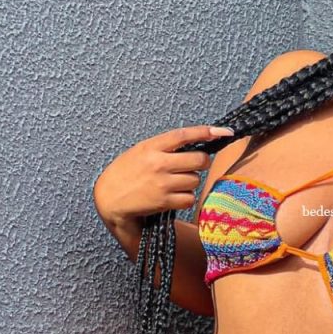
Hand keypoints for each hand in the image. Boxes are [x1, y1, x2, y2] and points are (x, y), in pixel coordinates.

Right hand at [93, 124, 234, 226]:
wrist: (109, 198)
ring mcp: (162, 183)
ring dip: (191, 182)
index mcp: (152, 146)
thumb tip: (196, 143)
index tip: (224, 132)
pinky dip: (185, 198)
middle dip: (202, 162)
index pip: (184, 135)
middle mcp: (158, 163)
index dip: (206, 132)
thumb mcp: (141, 151)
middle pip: (199, 159)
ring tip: (175, 183)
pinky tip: (173, 196)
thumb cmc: (126, 172)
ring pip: (196, 180)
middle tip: (195, 165)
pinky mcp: (164, 201)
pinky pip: (190, 198)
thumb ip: (165, 146)